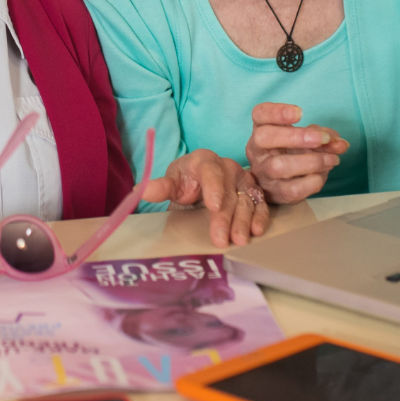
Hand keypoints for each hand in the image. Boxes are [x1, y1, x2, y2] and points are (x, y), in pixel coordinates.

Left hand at [146, 148, 272, 247]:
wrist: (200, 184)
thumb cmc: (186, 182)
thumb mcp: (172, 184)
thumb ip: (160, 187)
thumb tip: (140, 190)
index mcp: (204, 160)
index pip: (211, 172)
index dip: (214, 188)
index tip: (213, 206)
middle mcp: (227, 167)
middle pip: (229, 192)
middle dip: (225, 217)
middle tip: (221, 238)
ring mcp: (242, 179)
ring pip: (245, 200)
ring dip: (244, 221)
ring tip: (239, 240)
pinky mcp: (252, 193)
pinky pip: (259, 204)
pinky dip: (259, 216)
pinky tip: (257, 230)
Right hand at [244, 102, 348, 205]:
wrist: (283, 184)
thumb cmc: (294, 154)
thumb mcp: (308, 138)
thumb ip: (325, 137)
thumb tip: (340, 144)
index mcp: (262, 129)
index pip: (260, 114)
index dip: (277, 112)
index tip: (300, 113)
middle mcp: (257, 151)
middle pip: (264, 137)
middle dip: (296, 136)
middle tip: (322, 139)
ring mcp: (263, 173)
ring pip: (278, 166)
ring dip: (311, 161)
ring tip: (331, 159)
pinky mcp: (276, 194)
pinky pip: (293, 188)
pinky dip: (313, 180)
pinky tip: (322, 174)